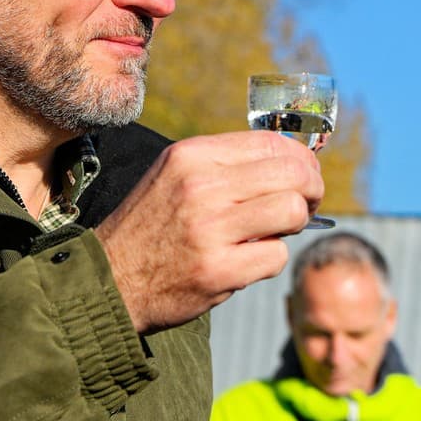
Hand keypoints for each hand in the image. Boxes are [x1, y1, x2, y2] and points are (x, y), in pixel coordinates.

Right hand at [96, 131, 322, 333]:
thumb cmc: (152, 225)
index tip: (305, 176)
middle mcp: (201, 185)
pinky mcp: (217, 269)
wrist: (110, 277)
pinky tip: (247, 260)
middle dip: (311, 191)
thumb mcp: (175, 175)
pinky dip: (269, 260)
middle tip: (305, 205)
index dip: (301, 160)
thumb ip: (225, 165)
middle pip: (292, 174)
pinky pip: (276, 256)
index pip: (272, 143)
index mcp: (192, 155)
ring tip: (276, 232)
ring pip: (292, 211)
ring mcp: (210, 228)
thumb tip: (290, 163)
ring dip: (294, 225)